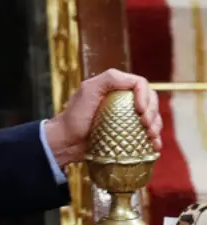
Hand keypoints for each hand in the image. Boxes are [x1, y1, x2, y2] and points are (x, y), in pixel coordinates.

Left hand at [44, 68, 162, 167]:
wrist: (67, 142)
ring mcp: (127, 116)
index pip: (140, 84)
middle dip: (153, 112)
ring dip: (157, 126)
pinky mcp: (128, 132)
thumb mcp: (88, 91)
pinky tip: (154, 145)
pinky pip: (149, 132)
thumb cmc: (74, 116)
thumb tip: (136, 82)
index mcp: (114, 87)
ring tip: (151, 137)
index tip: (140, 111)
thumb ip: (109, 79)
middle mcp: (123, 99)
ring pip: (153, 116)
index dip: (145, 96)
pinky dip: (155, 138)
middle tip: (146, 126)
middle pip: (150, 100)